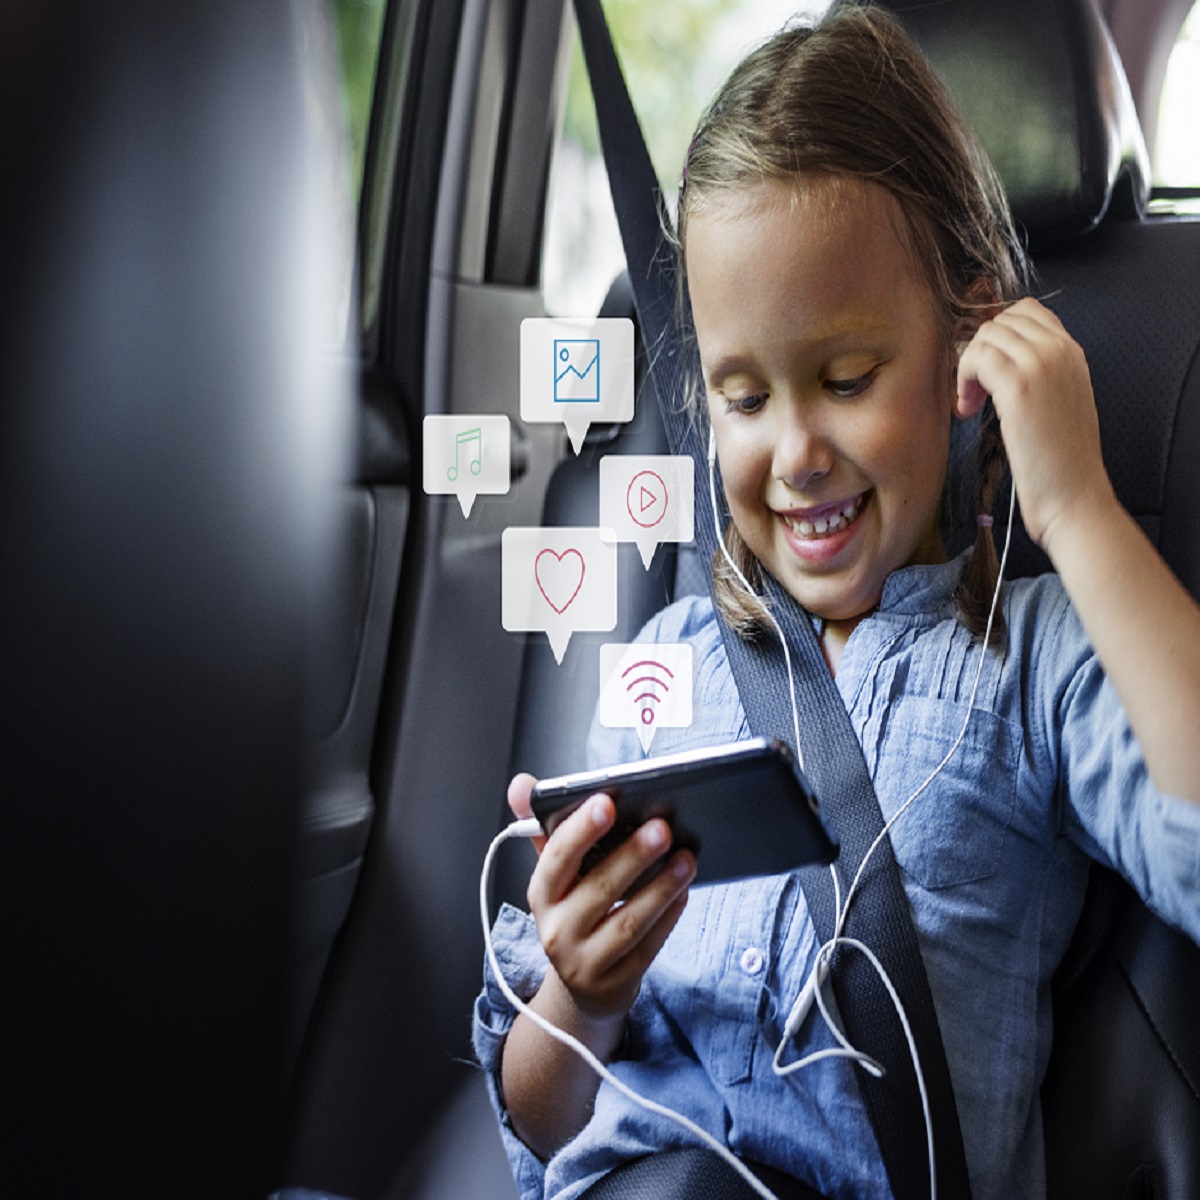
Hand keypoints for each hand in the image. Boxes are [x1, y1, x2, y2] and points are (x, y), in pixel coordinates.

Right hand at [507, 773, 695, 1027]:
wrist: (580, 987)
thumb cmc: (572, 913)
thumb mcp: (555, 875)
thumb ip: (543, 827)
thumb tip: (522, 785)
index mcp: (542, 894)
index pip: (557, 857)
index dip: (581, 829)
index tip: (607, 802)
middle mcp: (557, 930)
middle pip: (598, 888)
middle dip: (633, 856)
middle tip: (663, 827)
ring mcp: (586, 961)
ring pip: (628, 921)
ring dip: (661, 887)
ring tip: (686, 859)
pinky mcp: (616, 982)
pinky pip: (648, 946)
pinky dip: (668, 917)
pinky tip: (683, 892)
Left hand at [956, 297, 1116, 555]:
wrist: (1074, 495)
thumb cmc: (1061, 460)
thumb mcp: (1059, 402)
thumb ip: (1040, 373)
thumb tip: (999, 359)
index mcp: (1073, 352)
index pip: (1026, 311)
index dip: (996, 336)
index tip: (989, 371)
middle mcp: (1060, 350)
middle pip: (1000, 321)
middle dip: (978, 352)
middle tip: (973, 392)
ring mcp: (1042, 365)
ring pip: (985, 336)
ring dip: (968, 367)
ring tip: (970, 403)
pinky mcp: (1019, 388)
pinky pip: (977, 358)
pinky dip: (963, 380)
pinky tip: (967, 410)